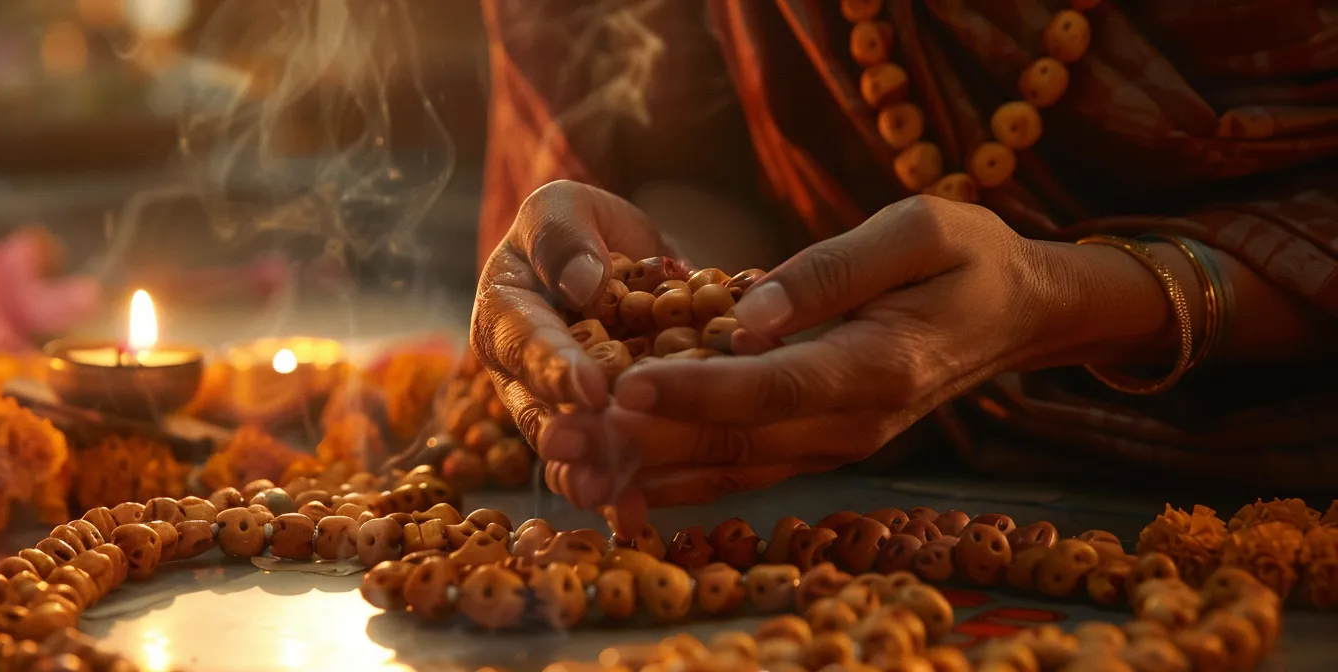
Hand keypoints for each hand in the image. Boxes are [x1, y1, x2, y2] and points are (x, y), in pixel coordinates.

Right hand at [469, 180, 676, 502]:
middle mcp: (519, 370)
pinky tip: (637, 518)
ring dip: (588, 477)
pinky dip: (620, 489)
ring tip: (612, 505)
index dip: (554, 365)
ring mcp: (554, 406)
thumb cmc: (573, 227)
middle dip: (569, 442)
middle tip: (595, 471)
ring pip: (567, 446)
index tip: (590, 388)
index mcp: (503, 313)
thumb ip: (564, 238)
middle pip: (540, 410)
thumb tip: (584, 283)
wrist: (608, 257)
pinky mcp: (592, 426)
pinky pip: (601, 459)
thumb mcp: (562, 207)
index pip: (525, 340)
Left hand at [558, 195, 1103, 534]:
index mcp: (878, 365)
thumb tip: (746, 314)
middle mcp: (851, 422)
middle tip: (559, 430)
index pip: (773, 386)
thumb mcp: (919, 232)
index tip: (624, 384)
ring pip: (724, 467)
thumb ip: (831, 271)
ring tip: (563, 459)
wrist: (1016, 314)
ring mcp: (832, 445)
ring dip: (641, 469)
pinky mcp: (813, 447)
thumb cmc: (967, 256)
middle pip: (733, 440)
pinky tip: (611, 479)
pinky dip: (672, 479)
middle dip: (640, 439)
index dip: (696, 389)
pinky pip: (735, 472)